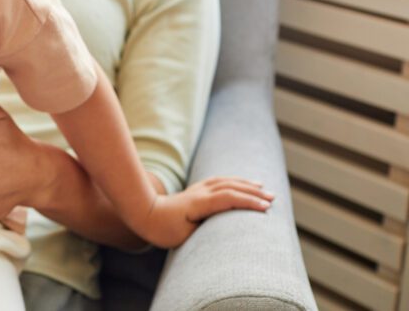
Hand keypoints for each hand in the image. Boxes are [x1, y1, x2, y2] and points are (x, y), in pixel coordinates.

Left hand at [141, 177, 274, 248]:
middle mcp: (199, 192)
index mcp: (198, 203)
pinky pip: (219, 182)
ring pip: (226, 182)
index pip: (228, 198)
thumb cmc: (164, 230)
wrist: (145, 213)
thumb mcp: (185, 236)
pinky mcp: (196, 190)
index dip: (248, 202)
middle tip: (273, 199)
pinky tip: (242, 184)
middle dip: (253, 192)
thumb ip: (205, 230)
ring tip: (263, 188)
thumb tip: (226, 229)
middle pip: (230, 187)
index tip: (266, 208)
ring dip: (245, 185)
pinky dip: (234, 182)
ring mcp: (197, 189)